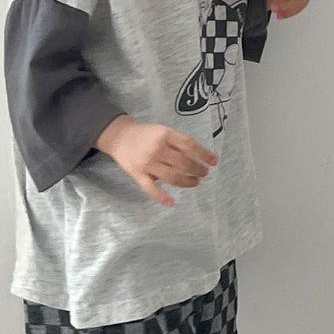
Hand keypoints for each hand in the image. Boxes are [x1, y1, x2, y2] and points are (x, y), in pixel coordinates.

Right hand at [102, 118, 217, 208]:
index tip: (213, 161)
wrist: (119, 136)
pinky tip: (171, 202)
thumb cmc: (145, 134)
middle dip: (197, 170)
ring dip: (187, 182)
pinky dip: (161, 197)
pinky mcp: (138, 174)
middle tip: (204, 173)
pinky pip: (150, 188)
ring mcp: (147, 163)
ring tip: (196, 182)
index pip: (189, 145)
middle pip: (183, 163)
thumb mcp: (163, 131)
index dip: (204, 154)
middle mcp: (157, 148)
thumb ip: (178, 142)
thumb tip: (199, 157)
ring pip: (172, 177)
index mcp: (165, 135)